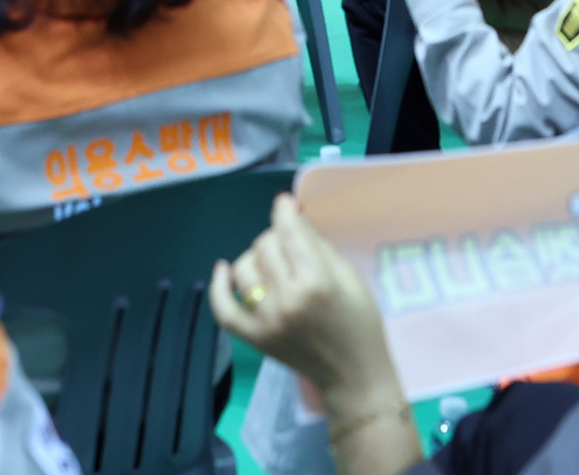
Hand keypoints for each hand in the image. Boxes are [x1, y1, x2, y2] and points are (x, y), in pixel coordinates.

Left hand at [209, 198, 419, 474]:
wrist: (352, 375)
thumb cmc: (360, 323)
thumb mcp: (350, 277)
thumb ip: (319, 245)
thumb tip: (293, 218)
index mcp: (316, 282)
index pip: (289, 232)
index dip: (284, 211)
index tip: (285, 203)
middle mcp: (286, 299)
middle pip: (265, 246)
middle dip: (276, 236)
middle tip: (289, 242)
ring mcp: (265, 321)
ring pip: (243, 268)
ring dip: (255, 257)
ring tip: (270, 262)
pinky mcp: (254, 338)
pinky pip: (223, 309)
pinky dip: (218, 288)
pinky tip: (222, 270)